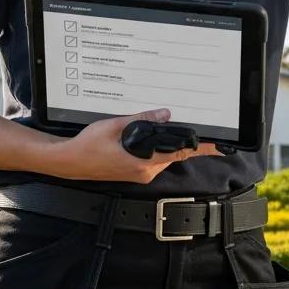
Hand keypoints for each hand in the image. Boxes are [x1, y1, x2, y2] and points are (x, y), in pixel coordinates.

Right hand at [48, 108, 223, 183]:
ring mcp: (140, 174)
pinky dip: (156, 148)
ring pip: (163, 156)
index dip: (202, 149)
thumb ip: (143, 120)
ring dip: (168, 143)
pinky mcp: (134, 172)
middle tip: (196, 124)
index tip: (220, 146)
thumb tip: (166, 114)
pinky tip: (151, 136)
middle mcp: (146, 172)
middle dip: (183, 140)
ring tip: (169, 127)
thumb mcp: (116, 126)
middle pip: (174, 154)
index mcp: (144, 162)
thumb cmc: (88, 145)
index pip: (180, 153)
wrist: (68, 162)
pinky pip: (153, 159)